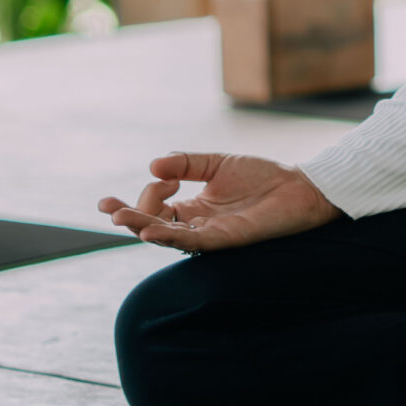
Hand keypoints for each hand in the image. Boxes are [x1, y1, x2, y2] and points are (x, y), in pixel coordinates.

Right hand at [98, 151, 340, 252]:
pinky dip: (170, 236)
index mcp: (192, 208)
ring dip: (142, 227)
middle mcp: (196, 224)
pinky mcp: (226, 239)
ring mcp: (209, 234)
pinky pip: (193, 242)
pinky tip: (150, 230)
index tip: (166, 176)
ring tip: (119, 217)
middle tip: (107, 206)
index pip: (156, 207)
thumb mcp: (216, 163)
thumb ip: (184, 163)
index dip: (150, 192)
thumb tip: (152, 165)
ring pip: (167, 236)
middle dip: (128, 216)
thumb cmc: (262, 176)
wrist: (298, 186)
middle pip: (153, 225)